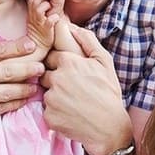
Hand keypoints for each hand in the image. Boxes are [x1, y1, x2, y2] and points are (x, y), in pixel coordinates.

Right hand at [0, 25, 42, 140]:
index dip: (19, 47)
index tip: (32, 45)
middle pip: (9, 70)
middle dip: (29, 68)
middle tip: (42, 66)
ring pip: (9, 90)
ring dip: (26, 87)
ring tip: (38, 82)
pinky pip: (3, 106)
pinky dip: (17, 102)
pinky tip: (26, 97)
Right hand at [27, 0, 57, 50]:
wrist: (38, 47)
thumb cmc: (39, 32)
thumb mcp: (35, 19)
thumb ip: (38, 9)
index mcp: (32, 13)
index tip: (47, 0)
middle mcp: (34, 17)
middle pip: (34, 0)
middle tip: (50, 4)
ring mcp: (39, 23)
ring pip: (39, 8)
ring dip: (47, 6)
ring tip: (52, 11)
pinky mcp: (46, 30)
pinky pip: (49, 21)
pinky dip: (54, 18)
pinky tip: (56, 18)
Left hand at [41, 27, 131, 154]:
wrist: (109, 127)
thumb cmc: (108, 93)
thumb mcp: (104, 62)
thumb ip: (88, 41)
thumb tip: (73, 27)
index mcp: (69, 62)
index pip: (52, 55)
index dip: (61, 63)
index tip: (71, 71)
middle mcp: (56, 78)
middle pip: (45, 73)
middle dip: (55, 78)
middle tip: (72, 87)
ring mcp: (51, 98)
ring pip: (45, 91)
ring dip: (55, 94)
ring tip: (73, 101)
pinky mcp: (48, 116)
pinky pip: (47, 109)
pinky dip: (56, 111)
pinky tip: (70, 113)